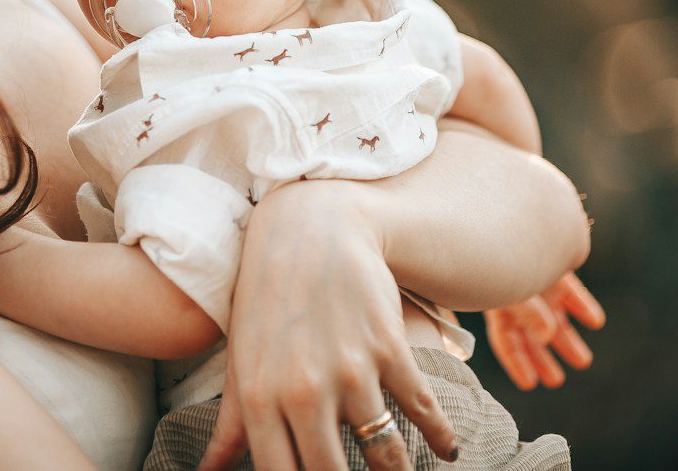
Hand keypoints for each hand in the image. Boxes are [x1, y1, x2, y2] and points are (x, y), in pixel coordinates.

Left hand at [198, 181, 457, 470]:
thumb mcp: (242, 362)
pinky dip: (441, 437)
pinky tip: (447, 452)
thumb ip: (229, 427)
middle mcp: (303, 392)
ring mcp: (350, 371)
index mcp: (259, 401)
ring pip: (385, 455)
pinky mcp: (389, 349)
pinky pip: (423, 411)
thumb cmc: (265, 301)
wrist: (310, 229)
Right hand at [484, 273, 604, 390]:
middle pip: (531, 336)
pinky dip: (584, 308)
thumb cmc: (507, 261)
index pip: (506, 342)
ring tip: (583, 361)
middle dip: (542, 358)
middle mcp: (518, 300)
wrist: (516, 218)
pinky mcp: (557, 272)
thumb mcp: (514, 291)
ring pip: (554, 319)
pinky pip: (572, 295)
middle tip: (555, 380)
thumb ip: (530, 314)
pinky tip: (595, 322)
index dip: (517, 364)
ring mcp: (538, 286)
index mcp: (499, 308)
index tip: (529, 384)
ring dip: (568, 340)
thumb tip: (547, 337)